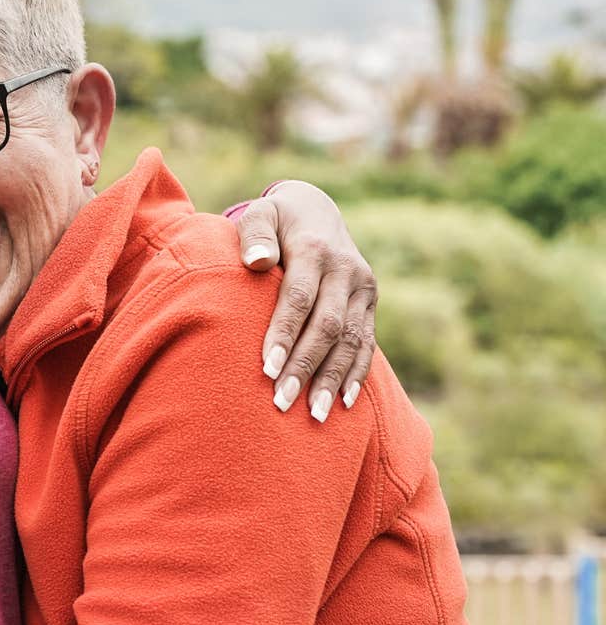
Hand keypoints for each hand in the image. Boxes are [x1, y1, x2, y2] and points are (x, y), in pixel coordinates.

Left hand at [235, 181, 376, 421]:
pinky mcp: (370, 302)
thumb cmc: (275, 220)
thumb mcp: (260, 214)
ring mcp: (363, 288)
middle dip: (305, 366)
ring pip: (352, 340)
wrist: (316, 209)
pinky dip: (356, 373)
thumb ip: (254, 234)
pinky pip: (367, 342)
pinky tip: (342, 402)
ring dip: (332, 379)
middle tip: (282, 402)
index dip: (284, 334)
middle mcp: (346, 270)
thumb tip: (256, 261)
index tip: (267, 369)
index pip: (299, 298)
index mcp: (315, 250)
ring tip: (312, 415)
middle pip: (327, 326)